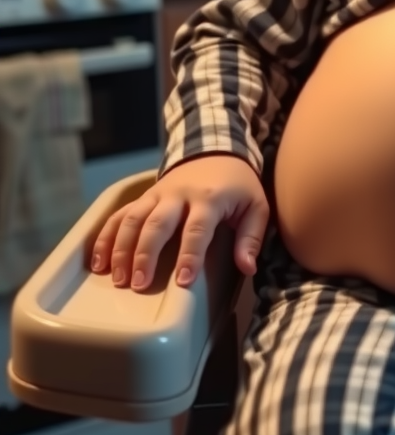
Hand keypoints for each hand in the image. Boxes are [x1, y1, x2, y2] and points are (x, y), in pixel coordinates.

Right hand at [91, 153, 269, 289]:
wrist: (216, 150)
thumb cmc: (238, 186)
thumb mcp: (256, 206)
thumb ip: (251, 237)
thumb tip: (247, 267)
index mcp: (210, 198)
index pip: (197, 228)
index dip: (190, 255)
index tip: (183, 281)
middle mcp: (179, 195)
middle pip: (157, 223)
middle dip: (145, 254)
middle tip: (138, 284)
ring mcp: (157, 194)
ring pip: (132, 218)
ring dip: (121, 248)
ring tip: (117, 279)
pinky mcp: (144, 197)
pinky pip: (119, 215)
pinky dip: (105, 236)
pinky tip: (98, 262)